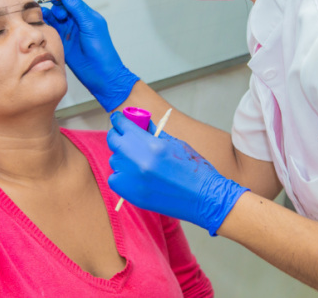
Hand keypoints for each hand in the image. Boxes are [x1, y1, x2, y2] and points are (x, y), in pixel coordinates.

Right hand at [41, 0, 138, 110]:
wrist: (100, 74)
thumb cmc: (100, 49)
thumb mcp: (90, 24)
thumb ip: (76, 7)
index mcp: (85, 15)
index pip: (70, 0)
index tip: (58, 2)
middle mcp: (76, 22)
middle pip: (60, 8)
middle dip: (56, 8)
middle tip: (61, 17)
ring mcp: (68, 33)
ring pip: (53, 19)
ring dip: (48, 17)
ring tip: (49, 21)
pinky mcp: (61, 43)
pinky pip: (50, 31)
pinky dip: (45, 27)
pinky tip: (43, 27)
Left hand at [107, 111, 248, 235]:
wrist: (203, 198)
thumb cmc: (194, 169)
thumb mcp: (176, 144)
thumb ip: (154, 133)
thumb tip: (141, 122)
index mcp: (151, 144)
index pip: (123, 125)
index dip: (119, 120)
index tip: (118, 119)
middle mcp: (138, 160)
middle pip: (114, 141)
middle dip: (118, 136)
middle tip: (123, 136)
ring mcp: (132, 179)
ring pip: (114, 161)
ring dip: (122, 157)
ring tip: (137, 160)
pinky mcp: (131, 195)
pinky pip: (115, 179)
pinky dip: (122, 176)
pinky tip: (135, 176)